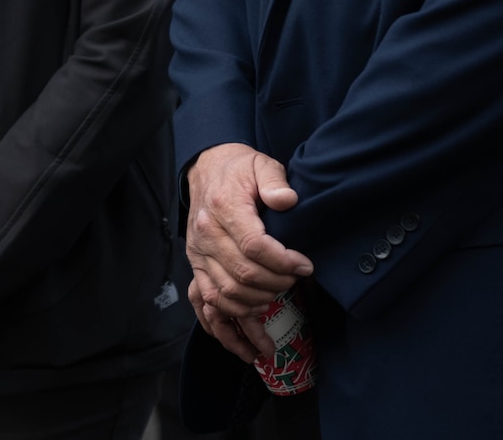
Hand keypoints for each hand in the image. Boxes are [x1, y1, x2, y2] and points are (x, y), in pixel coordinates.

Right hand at [186, 143, 311, 362]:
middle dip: (277, 283)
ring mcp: (198, 254)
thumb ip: (275, 181)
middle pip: (243, 274)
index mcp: (223, 207)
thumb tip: (288, 200)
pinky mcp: (197, 268)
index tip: (305, 265)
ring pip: (226, 294)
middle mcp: (206, 234)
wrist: (207, 169)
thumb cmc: (239, 169)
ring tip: (280, 299)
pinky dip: (228, 326)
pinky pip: (207, 304)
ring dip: (257, 304)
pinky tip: (249, 339)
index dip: (283, 261)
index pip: (254, 245)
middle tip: (297, 280)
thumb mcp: (261, 164)